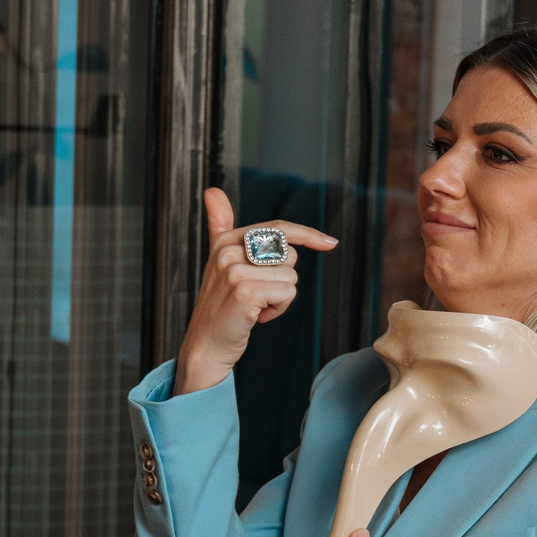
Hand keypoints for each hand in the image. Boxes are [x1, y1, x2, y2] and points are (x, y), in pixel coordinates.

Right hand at [173, 188, 337, 394]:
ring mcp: (235, 271)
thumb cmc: (221, 306)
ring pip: (291, 276)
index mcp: (225, 241)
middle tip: (258, 295)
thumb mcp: (219, 262)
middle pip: (289, 255)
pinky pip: (288, 293)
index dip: (307, 235)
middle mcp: (227, 251)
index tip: (331, 243)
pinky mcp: (246, 292)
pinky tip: (257, 318)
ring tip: (255, 308)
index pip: (277, 228)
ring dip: (281, 298)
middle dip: (283, 279)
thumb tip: (212, 190)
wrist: (205, 346)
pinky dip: (279, 309)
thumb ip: (219, 226)